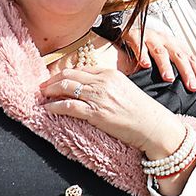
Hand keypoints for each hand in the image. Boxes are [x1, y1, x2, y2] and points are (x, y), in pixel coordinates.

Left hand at [41, 66, 186, 160]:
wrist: (153, 126)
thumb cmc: (141, 111)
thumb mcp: (124, 89)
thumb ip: (107, 85)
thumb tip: (88, 87)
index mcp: (110, 74)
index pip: (80, 69)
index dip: (63, 74)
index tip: (54, 80)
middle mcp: (103, 82)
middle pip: (68, 75)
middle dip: (51, 81)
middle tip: (42, 87)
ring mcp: (99, 97)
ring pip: (65, 88)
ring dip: (50, 92)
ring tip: (42, 97)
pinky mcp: (96, 113)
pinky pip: (68, 106)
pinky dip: (54, 106)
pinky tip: (47, 109)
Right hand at [121, 22, 195, 91]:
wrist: (132, 30)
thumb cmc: (152, 45)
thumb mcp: (167, 54)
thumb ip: (176, 67)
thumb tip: (187, 87)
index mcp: (176, 45)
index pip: (191, 59)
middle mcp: (166, 41)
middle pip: (179, 56)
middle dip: (186, 72)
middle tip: (190, 86)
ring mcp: (151, 39)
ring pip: (161, 52)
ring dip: (166, 66)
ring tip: (169, 78)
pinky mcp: (136, 37)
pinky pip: (140, 47)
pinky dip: (143, 56)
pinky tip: (145, 65)